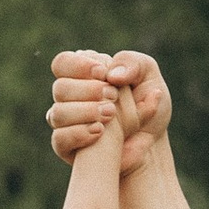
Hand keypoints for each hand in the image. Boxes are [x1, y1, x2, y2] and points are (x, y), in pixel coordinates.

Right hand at [48, 47, 171, 173]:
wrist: (151, 139)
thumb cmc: (147, 104)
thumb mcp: (148, 76)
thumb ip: (132, 63)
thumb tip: (111, 75)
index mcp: (82, 74)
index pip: (62, 63)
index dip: (78, 66)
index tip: (103, 73)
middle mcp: (69, 97)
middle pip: (60, 88)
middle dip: (88, 90)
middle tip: (113, 96)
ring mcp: (65, 122)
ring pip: (58, 113)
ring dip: (85, 111)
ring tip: (110, 114)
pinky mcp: (67, 146)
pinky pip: (59, 139)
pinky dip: (79, 133)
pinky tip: (99, 131)